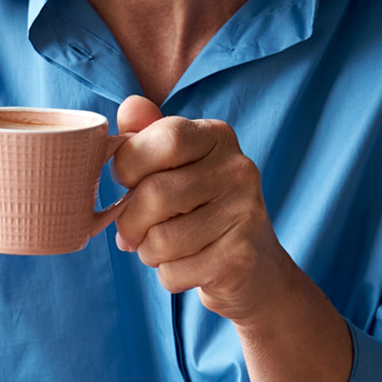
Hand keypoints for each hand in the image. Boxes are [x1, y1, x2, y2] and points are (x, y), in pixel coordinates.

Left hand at [110, 95, 294, 324]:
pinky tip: (187, 266)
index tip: (127, 181)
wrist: (255, 269)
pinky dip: (167, 275)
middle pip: (154, 194)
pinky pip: (174, 272)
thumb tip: (129, 106)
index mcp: (218, 137)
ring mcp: (245, 214)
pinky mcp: (240, 259)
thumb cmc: (200, 208)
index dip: (129, 164)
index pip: (164, 138)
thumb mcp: (176, 165)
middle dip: (129, 221)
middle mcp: (239, 170)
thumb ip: (148, 135)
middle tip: (133, 230)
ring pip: (160, 240)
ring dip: (147, 252)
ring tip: (162, 248)